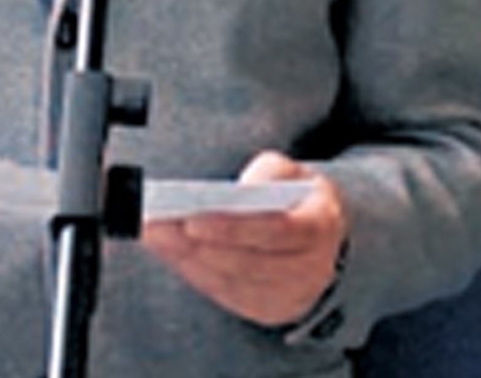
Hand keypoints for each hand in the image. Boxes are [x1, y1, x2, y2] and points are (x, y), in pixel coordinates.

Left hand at [142, 151, 346, 326]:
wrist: (325, 238)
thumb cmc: (299, 198)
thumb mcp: (293, 171)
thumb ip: (269, 171)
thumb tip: (240, 189)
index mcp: (319, 226)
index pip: (275, 231)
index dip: (232, 228)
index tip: (191, 220)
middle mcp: (311, 268)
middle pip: (247, 262)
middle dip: (197, 245)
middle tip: (157, 228)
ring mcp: (291, 296)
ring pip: (233, 284)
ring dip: (189, 261)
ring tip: (156, 238)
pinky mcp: (270, 310)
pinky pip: (228, 297)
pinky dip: (196, 276)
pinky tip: (172, 255)